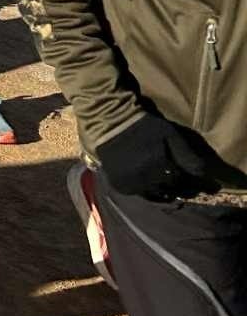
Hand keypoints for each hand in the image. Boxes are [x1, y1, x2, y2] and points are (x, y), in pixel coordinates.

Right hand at [96, 114, 212, 199]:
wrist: (111, 122)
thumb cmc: (145, 127)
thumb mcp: (170, 136)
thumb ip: (187, 156)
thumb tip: (203, 175)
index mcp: (161, 167)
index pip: (179, 182)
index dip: (181, 176)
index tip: (178, 170)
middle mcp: (146, 179)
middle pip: (166, 189)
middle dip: (169, 182)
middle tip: (165, 171)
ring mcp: (131, 183)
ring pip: (151, 193)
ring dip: (155, 186)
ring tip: (153, 174)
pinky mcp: (118, 184)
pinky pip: (135, 193)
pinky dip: (140, 187)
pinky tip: (140, 176)